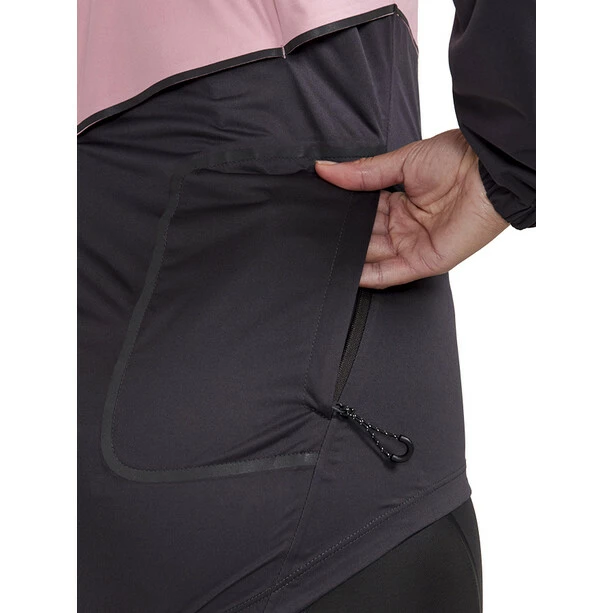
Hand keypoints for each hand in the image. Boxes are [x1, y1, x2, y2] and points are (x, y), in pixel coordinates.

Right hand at [315, 129, 508, 288]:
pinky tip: (346, 274)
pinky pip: (390, 274)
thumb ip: (364, 172)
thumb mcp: (402, 161)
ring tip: (321, 254)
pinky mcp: (423, 261)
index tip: (315, 210)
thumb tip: (325, 169)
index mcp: (398, 202)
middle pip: (364, 236)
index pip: (362, 212)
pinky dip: (367, 276)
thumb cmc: (457, 159)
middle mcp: (403, 226)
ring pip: (372, 256)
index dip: (341, 213)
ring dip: (350, 256)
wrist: (489, 171)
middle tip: (312, 234)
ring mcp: (412, 244)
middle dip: (342, 236)